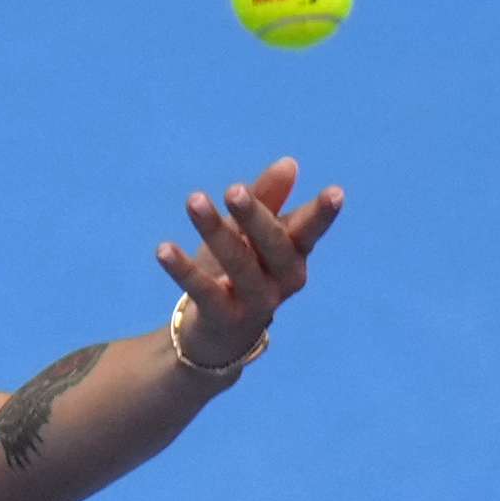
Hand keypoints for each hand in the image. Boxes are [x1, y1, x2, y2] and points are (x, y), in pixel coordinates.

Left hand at [154, 157, 343, 366]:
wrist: (216, 337)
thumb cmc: (237, 275)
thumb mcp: (250, 236)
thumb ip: (268, 201)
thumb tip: (290, 163)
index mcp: (293, 257)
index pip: (308, 231)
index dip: (322, 214)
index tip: (336, 192)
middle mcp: (283, 282)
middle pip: (274, 245)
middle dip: (256, 216)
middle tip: (233, 190)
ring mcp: (256, 304)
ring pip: (240, 265)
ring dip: (216, 231)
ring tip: (194, 201)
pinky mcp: (224, 319)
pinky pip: (204, 291)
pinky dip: (183, 269)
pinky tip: (163, 249)